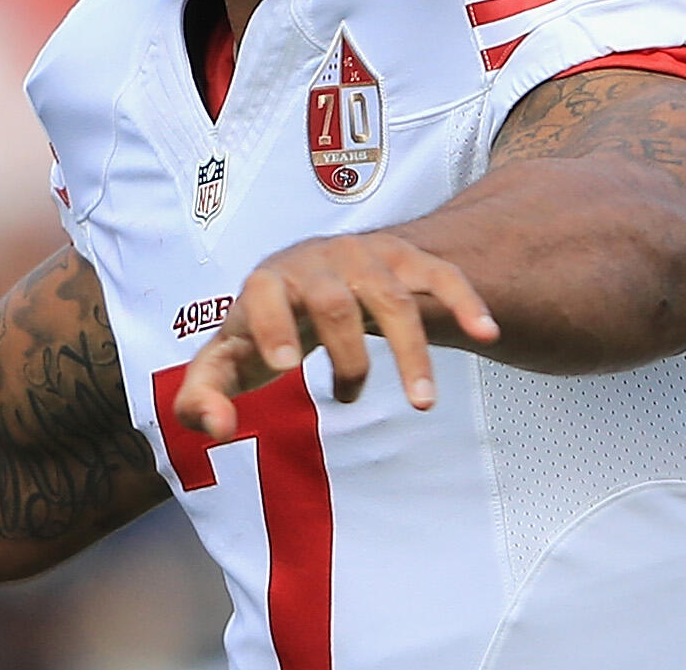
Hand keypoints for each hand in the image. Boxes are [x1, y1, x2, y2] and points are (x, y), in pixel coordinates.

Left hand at [173, 232, 499, 439]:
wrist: (308, 276)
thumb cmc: (260, 330)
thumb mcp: (225, 360)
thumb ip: (200, 398)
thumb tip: (214, 427)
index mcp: (266, 282)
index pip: (263, 294)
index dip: (272, 326)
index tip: (284, 368)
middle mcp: (315, 262)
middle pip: (333, 302)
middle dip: (345, 354)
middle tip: (348, 398)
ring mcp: (363, 258)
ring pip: (392, 297)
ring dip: (409, 351)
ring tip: (422, 404)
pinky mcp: (403, 260)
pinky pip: (439, 275)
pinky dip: (464, 300)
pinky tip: (485, 333)